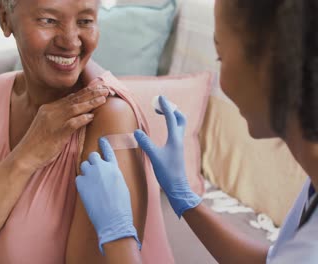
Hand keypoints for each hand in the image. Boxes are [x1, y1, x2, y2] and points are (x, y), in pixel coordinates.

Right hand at [13, 85, 108, 170]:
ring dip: (91, 103)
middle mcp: (51, 111)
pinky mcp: (56, 133)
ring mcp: (54, 121)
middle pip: (75, 99)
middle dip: (92, 93)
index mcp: (49, 108)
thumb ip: (60, 116)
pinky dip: (82, 119)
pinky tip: (91, 116)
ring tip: (104, 99)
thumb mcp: (48, 124)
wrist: (25, 156)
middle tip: (105, 88)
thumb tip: (77, 109)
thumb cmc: (39, 143)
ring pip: (75, 108)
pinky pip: (72, 123)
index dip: (86, 91)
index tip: (99, 86)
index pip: (71, 97)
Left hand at [76, 138, 140, 253]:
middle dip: (93, 161)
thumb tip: (107, 173)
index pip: (108, 151)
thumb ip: (113, 175)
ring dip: (86, 171)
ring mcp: (91, 174)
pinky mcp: (81, 183)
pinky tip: (87, 191)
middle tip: (94, 171)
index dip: (104, 145)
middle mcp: (102, 167)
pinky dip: (81, 183)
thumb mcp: (121, 185)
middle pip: (92, 155)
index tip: (101, 139)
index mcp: (114, 168)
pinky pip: (78, 177)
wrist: (113, 218)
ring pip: (84, 165)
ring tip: (92, 183)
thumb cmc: (121, 205)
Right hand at [135, 96, 201, 217]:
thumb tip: (137, 131)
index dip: (165, 106)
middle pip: (180, 118)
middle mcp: (179, 140)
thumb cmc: (167, 173)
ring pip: (179, 126)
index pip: (171, 118)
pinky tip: (164, 130)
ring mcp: (179, 145)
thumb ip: (146, 144)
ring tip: (161, 115)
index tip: (160, 97)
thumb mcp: (154, 157)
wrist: (178, 188)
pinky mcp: (177, 151)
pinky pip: (176, 133)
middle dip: (172, 110)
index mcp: (175, 139)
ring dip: (172, 117)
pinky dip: (171, 126)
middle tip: (160, 107)